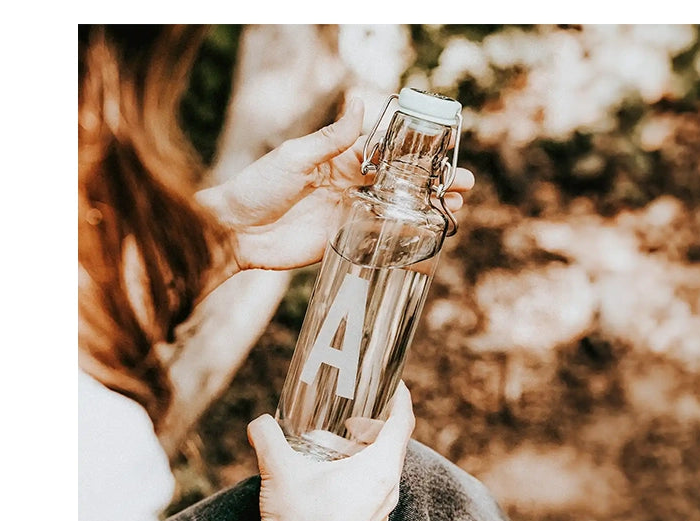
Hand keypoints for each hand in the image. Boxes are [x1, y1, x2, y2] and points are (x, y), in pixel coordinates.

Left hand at [197, 98, 472, 282]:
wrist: (235, 231)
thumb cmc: (258, 186)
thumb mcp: (297, 156)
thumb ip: (333, 137)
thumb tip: (360, 101)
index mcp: (340, 159)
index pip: (387, 153)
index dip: (416, 153)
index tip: (444, 150)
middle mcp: (350, 185)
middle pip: (401, 182)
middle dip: (433, 181)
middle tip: (465, 182)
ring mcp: (351, 214)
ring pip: (398, 208)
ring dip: (428, 206)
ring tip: (457, 205)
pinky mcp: (346, 240)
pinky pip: (382, 235)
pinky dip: (407, 232)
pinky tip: (431, 230)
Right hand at [246, 382, 415, 520]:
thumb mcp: (279, 473)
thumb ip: (267, 439)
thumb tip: (259, 423)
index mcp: (379, 468)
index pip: (403, 422)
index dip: (401, 398)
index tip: (395, 384)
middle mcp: (388, 487)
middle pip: (394, 444)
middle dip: (376, 424)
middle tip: (354, 417)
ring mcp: (381, 507)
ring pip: (385, 467)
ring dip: (367, 450)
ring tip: (339, 445)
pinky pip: (376, 487)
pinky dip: (362, 472)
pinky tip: (332, 476)